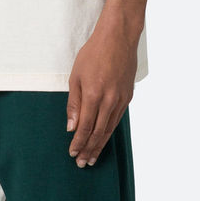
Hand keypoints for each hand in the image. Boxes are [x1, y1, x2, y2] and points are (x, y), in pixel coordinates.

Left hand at [66, 15, 138, 166]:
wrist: (119, 37)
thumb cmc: (94, 53)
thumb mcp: (75, 76)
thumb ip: (73, 104)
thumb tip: (71, 127)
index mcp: (93, 95)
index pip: (84, 127)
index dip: (78, 143)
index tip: (73, 154)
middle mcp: (109, 100)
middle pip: (98, 133)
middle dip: (88, 150)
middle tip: (82, 163)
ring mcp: (120, 99)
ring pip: (109, 129)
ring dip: (100, 145)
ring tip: (92, 158)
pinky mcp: (128, 97)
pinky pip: (117, 120)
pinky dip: (109, 132)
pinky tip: (103, 139)